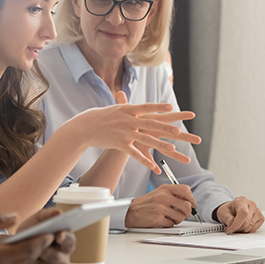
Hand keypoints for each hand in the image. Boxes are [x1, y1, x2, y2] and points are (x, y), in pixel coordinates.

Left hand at [14, 209, 75, 263]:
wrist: (18, 244)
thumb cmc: (32, 231)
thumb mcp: (38, 219)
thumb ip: (48, 214)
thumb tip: (58, 213)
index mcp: (67, 242)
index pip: (69, 241)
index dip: (64, 238)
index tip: (58, 235)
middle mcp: (63, 259)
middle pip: (56, 258)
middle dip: (42, 250)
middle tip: (31, 243)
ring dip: (30, 259)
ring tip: (21, 251)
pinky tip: (18, 262)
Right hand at [71, 91, 199, 172]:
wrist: (86, 127)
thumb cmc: (101, 117)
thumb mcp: (115, 108)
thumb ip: (126, 104)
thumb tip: (131, 97)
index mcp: (128, 110)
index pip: (147, 107)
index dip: (159, 107)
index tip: (171, 106)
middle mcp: (128, 120)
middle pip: (150, 124)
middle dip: (165, 128)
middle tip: (178, 131)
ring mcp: (125, 133)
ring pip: (146, 140)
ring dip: (160, 145)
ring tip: (172, 149)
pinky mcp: (120, 144)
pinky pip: (135, 154)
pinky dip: (145, 161)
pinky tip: (154, 167)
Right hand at [124, 184, 196, 227]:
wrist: (130, 211)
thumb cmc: (146, 203)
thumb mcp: (159, 193)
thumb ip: (173, 194)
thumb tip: (189, 202)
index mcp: (165, 188)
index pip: (186, 190)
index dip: (191, 199)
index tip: (191, 204)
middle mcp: (164, 196)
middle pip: (187, 206)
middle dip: (187, 213)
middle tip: (182, 214)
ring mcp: (160, 207)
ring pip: (181, 217)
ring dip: (177, 220)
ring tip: (169, 217)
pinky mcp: (157, 218)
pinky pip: (171, 224)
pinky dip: (168, 224)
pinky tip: (162, 221)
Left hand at [215, 197, 264, 233]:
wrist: (233, 209)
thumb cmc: (229, 210)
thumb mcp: (223, 212)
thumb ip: (226, 217)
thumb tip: (231, 222)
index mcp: (242, 200)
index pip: (243, 213)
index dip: (236, 224)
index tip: (230, 229)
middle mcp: (252, 205)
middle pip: (246, 222)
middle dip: (237, 228)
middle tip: (230, 228)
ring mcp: (258, 211)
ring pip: (250, 227)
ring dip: (241, 230)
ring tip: (235, 226)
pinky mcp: (261, 218)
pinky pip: (254, 229)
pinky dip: (247, 230)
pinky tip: (242, 226)